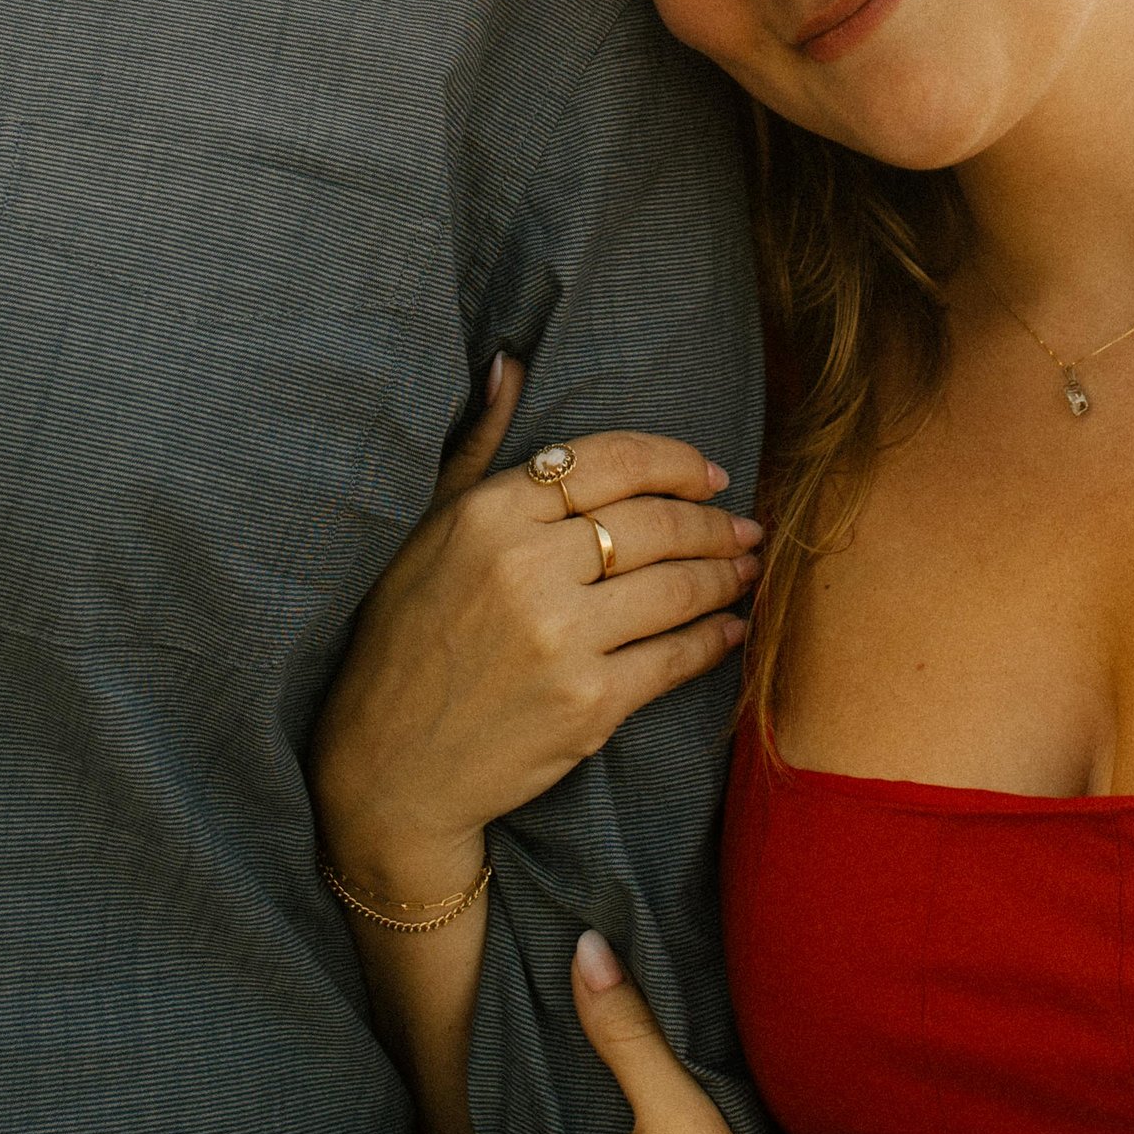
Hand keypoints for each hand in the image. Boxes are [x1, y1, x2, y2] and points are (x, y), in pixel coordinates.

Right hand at [310, 362, 761, 895]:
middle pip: (655, 523)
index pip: (610, 462)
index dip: (675, 461)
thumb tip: (508, 362)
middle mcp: (526, 567)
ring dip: (724, 575)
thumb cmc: (405, 641)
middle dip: (713, 522)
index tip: (711, 473)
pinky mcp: (589, 705)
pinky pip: (675, 658)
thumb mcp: (428, 532)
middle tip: (743, 526)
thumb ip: (475, 445)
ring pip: (676, 588)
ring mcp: (561, 639)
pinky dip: (714, 639)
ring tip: (745, 569)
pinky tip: (729, 629)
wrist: (387, 770)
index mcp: (488, 514)